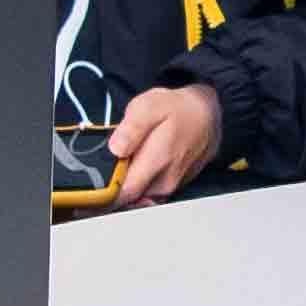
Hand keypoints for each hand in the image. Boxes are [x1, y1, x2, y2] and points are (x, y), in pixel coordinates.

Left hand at [104, 83, 221, 208]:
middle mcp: (164, 182)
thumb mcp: (150, 105)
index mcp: (156, 162)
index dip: (104, 192)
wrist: (210, 116)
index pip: (122, 195)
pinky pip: (149, 194)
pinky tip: (141, 167)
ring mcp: (170, 188)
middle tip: (111, 166)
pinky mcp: (173, 189)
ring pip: (138, 198)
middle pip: (127, 200)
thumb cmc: (179, 109)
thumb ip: (131, 128)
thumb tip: (116, 149)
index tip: (96, 181)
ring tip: (129, 163)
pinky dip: (141, 185)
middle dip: (114, 187)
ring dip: (128, 186)